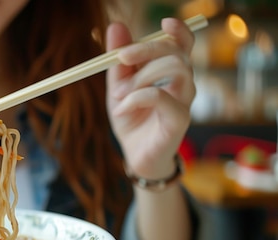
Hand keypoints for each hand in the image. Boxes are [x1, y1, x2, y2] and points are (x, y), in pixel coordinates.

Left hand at [106, 18, 195, 178]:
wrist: (136, 157)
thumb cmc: (132, 121)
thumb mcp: (119, 87)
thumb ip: (119, 61)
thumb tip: (116, 26)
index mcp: (171, 75)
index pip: (183, 44)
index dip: (179, 30)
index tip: (164, 21)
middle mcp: (183, 85)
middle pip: (178, 52)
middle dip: (147, 49)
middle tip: (122, 58)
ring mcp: (184, 102)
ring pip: (176, 69)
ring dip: (141, 76)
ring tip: (119, 94)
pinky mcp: (179, 121)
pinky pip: (161, 96)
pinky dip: (136, 97)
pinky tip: (121, 109)